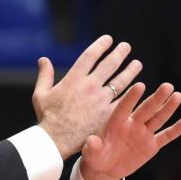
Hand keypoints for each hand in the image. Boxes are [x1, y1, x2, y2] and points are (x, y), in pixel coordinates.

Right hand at [33, 35, 141, 158]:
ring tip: (137, 64)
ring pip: (121, 81)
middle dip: (119, 53)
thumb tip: (43, 59)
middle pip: (109, 65)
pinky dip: (133, 93)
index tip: (108, 39)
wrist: (56, 140)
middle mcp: (89, 86)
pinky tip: (139, 88)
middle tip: (126, 47)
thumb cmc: (47, 117)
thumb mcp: (41, 94)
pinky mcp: (108, 114)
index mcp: (73, 79)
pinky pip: (124, 101)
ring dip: (131, 70)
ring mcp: (101, 100)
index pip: (90, 56)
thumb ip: (44, 75)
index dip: (100, 46)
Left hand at [79, 82, 180, 179]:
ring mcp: (143, 133)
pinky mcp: (151, 145)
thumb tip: (92, 141)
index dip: (131, 97)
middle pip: (146, 109)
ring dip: (168, 108)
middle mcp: (131, 124)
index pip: (124, 107)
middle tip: (167, 85)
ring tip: (177, 95)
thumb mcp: (91, 153)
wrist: (105, 167)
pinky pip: (166, 136)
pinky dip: (176, 129)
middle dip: (156, 98)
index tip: (140, 85)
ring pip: (158, 118)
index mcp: (115, 122)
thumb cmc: (95, 155)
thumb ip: (93, 146)